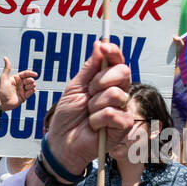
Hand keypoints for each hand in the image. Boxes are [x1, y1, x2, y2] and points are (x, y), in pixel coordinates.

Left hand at [0, 56, 38, 112]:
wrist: (2, 102)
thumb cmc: (2, 90)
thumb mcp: (4, 78)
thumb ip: (7, 68)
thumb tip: (5, 57)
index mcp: (16, 78)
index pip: (25, 74)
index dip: (31, 73)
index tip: (35, 74)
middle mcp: (19, 84)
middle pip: (29, 79)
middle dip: (31, 80)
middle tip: (30, 82)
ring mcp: (22, 90)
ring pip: (31, 86)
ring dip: (31, 85)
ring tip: (27, 87)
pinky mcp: (24, 96)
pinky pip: (31, 92)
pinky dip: (32, 91)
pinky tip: (31, 90)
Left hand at [45, 41, 134, 176]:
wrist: (62, 141)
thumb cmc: (68, 116)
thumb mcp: (75, 87)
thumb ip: (89, 68)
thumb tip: (100, 44)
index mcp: (108, 82)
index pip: (117, 61)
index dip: (113, 52)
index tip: (104, 46)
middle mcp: (119, 92)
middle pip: (123, 72)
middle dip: (101, 80)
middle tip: (89, 92)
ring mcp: (123, 108)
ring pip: (115, 93)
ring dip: (95, 104)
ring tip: (88, 114)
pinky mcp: (124, 125)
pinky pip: (112, 113)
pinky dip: (97, 119)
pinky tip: (93, 126)